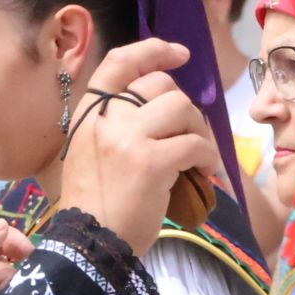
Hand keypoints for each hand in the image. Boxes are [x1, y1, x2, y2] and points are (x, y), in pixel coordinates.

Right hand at [56, 39, 216, 253]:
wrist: (88, 243)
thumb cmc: (93, 205)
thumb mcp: (93, 154)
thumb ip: (118, 127)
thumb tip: (165, 109)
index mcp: (87, 117)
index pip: (118, 64)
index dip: (151, 51)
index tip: (179, 54)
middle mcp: (104, 120)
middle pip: (159, 86)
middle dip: (184, 106)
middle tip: (189, 134)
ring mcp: (127, 139)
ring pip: (182, 109)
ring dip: (199, 131)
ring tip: (198, 157)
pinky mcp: (151, 161)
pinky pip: (194, 144)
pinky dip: (207, 158)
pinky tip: (203, 173)